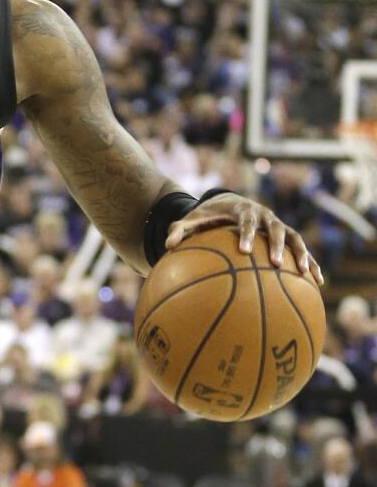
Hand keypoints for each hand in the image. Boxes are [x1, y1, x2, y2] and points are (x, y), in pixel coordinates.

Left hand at [165, 193, 322, 284]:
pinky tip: (318, 282)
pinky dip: (311, 263)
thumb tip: (167, 246)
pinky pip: (301, 250)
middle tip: (275, 263)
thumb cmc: (208, 215)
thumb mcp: (192, 219)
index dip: (246, 234)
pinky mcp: (286, 236)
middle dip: (276, 245)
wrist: (228, 204)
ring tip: (306, 274)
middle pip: (275, 228)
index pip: (246, 220)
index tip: (243, 250)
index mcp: (243, 209)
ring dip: (302, 255)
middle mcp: (265, 215)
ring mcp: (278, 225)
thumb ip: (179, 229)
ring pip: (295, 238)